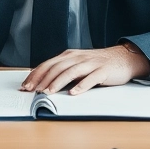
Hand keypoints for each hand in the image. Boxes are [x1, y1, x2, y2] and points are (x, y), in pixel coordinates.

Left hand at [21, 44, 149, 95]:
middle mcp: (78, 57)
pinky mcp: (103, 71)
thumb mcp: (78, 63)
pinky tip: (74, 93)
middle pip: (56, 68)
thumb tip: (43, 83)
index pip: (48, 64)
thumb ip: (63, 70)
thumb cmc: (98, 64)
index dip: (35, 75)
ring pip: (70, 72)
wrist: (123, 58)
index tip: (25, 86)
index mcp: (69, 55)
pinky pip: (91, 78)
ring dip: (58, 82)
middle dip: (42, 80)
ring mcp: (91, 64)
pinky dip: (81, 86)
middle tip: (33, 91)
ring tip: (48, 92)